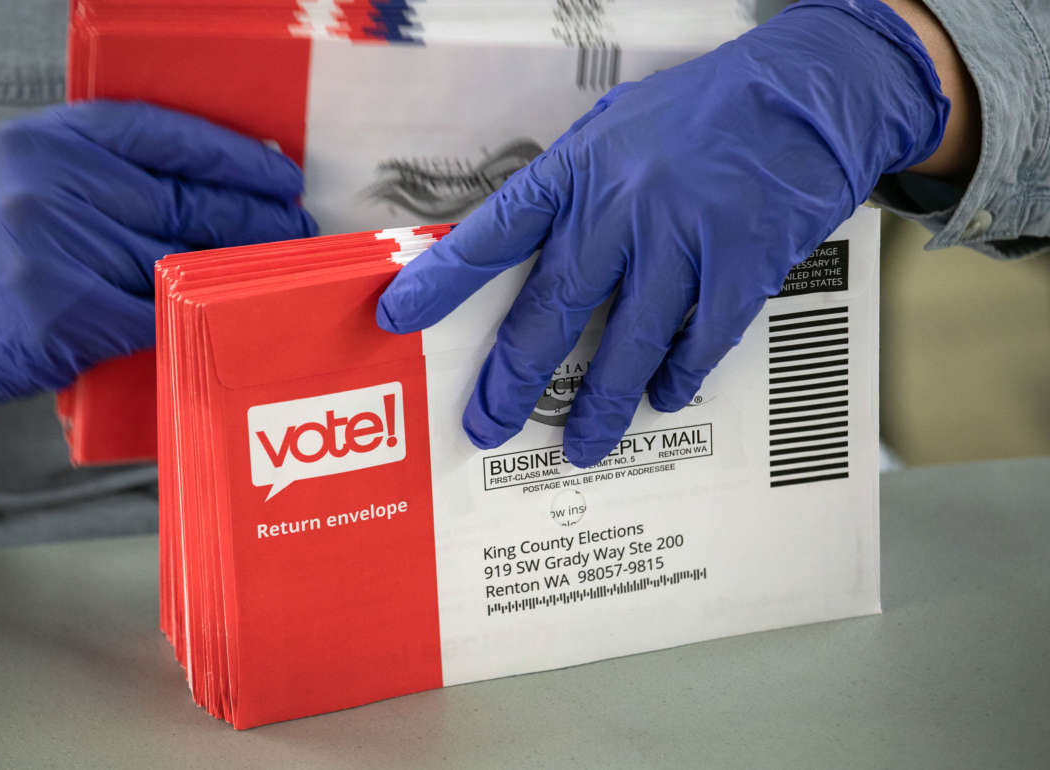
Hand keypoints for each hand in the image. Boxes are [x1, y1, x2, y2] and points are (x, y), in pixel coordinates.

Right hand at [0, 100, 316, 418]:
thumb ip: (112, 177)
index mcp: (51, 141)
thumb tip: (222, 189)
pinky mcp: (62, 311)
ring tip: (273, 275)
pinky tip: (227, 316)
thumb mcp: (37, 181)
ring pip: (175, 263)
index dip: (232, 157)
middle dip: (251, 219)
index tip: (279, 176)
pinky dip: (193, 317)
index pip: (164, 137)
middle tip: (296, 230)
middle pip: (182, 202)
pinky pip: (154, 315)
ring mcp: (53, 248)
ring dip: (233, 273)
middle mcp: (50, 185)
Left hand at [376, 0, 948, 466]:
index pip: (490, 234)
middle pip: (549, 311)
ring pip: (623, 344)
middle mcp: (618, 207)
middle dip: (511, 380)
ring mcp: (680, 240)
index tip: (397, 319)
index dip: (440, 282)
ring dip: (597, 405)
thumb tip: (524, 251)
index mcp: (576, 170)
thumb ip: (571, 191)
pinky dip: (675, 377)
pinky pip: (696, 343)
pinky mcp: (740, 267)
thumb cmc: (701, 111)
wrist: (806, 93)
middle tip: (485, 426)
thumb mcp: (614, 129)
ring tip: (578, 447)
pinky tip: (661, 397)